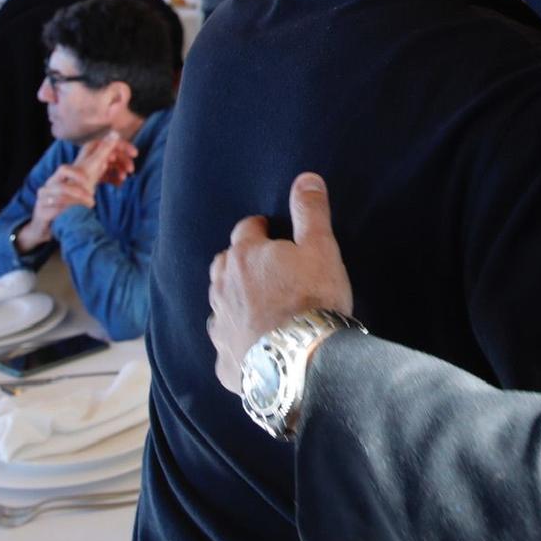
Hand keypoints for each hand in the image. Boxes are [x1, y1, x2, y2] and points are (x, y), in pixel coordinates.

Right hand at [16, 164, 98, 249]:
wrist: (42, 227)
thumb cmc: (61, 208)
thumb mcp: (74, 193)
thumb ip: (88, 180)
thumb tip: (105, 163)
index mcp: (54, 181)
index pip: (63, 169)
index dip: (77, 173)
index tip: (88, 181)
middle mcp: (46, 188)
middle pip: (62, 186)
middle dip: (79, 193)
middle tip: (92, 200)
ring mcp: (41, 201)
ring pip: (60, 199)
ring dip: (76, 204)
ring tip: (87, 209)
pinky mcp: (40, 213)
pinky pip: (55, 211)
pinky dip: (67, 212)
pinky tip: (75, 215)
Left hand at [72, 132, 137, 188]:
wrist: (73, 193)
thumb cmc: (82, 176)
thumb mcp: (96, 161)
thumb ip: (106, 147)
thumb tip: (116, 132)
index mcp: (94, 147)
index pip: (114, 143)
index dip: (126, 147)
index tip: (135, 154)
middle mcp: (95, 154)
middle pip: (115, 154)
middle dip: (124, 162)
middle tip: (131, 170)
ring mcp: (96, 165)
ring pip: (114, 165)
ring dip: (121, 171)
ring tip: (123, 179)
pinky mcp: (96, 175)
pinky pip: (109, 174)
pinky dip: (115, 178)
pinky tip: (119, 184)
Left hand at [206, 174, 353, 391]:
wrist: (301, 362)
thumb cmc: (312, 300)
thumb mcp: (320, 248)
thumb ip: (310, 212)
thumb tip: (305, 178)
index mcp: (245, 256)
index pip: (247, 230)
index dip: (261, 230)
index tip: (273, 234)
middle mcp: (223, 287)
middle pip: (224, 265)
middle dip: (241, 263)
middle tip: (267, 270)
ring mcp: (220, 326)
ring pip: (220, 303)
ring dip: (235, 300)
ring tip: (260, 307)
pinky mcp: (224, 361)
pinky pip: (226, 343)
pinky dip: (237, 340)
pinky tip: (254, 346)